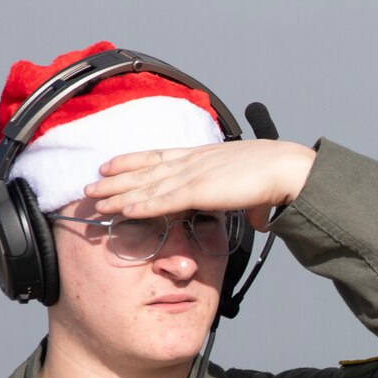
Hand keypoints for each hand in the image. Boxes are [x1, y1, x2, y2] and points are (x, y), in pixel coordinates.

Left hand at [87, 139, 316, 231]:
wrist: (288, 170)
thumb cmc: (278, 177)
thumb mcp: (257, 192)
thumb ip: (251, 207)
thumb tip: (258, 221)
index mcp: (204, 157)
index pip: (159, 156)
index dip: (132, 161)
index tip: (111, 165)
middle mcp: (192, 162)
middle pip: (144, 170)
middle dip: (115, 178)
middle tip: (90, 185)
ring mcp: (193, 175)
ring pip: (145, 185)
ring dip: (117, 193)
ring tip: (93, 198)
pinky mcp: (197, 191)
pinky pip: (161, 200)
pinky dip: (138, 205)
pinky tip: (120, 210)